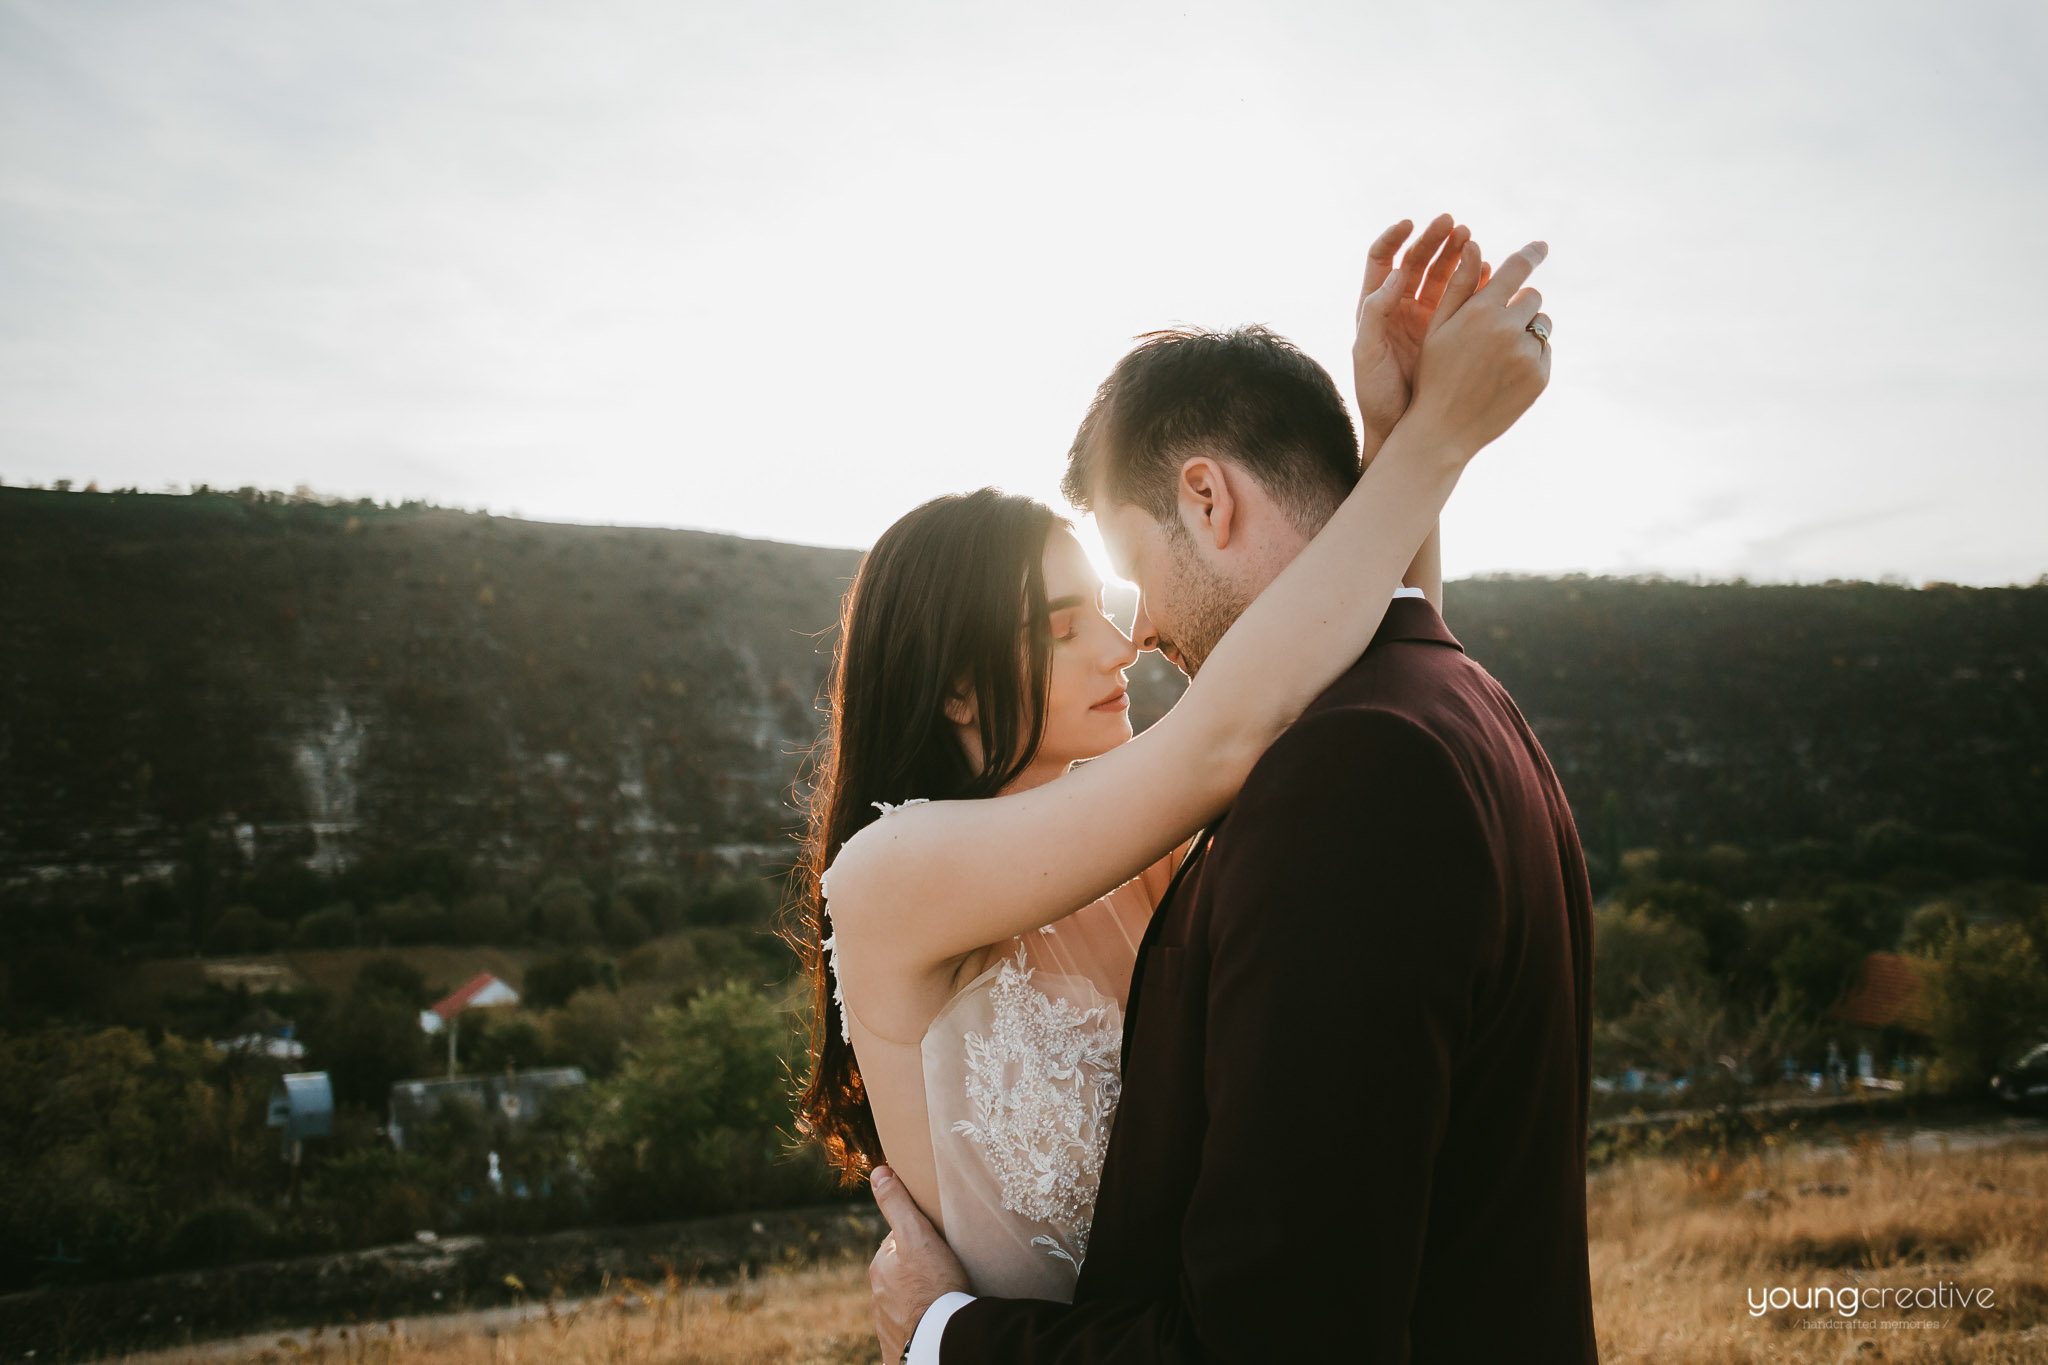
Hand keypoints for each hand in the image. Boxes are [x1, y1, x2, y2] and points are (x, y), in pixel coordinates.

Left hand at [868, 1164, 969, 1360]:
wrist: (940, 1340)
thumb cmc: (933, 1285)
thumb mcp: (917, 1236)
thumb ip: (897, 1204)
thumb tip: (878, 1171)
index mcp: (880, 1266)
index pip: (899, 1242)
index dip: (921, 1239)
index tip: (939, 1245)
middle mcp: (877, 1295)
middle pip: (901, 1272)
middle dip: (918, 1270)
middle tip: (945, 1272)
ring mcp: (886, 1323)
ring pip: (905, 1301)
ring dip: (919, 1298)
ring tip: (944, 1298)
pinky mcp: (898, 1348)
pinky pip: (908, 1330)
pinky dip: (919, 1325)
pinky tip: (933, 1323)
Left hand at [1352, 214, 1492, 461]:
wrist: (1399, 427)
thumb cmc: (1375, 394)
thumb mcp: (1367, 353)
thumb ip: (1376, 313)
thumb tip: (1397, 273)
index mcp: (1375, 307)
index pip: (1382, 260)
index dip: (1394, 238)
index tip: (1411, 224)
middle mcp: (1400, 307)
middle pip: (1418, 262)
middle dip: (1435, 240)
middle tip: (1455, 225)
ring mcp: (1427, 317)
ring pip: (1443, 276)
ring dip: (1457, 255)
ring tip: (1472, 240)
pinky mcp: (1449, 332)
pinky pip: (1463, 300)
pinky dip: (1474, 283)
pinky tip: (1487, 271)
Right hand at [1404, 238, 1552, 459]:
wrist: (1443, 430)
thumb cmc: (1433, 375)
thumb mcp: (1437, 329)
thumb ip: (1459, 286)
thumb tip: (1475, 245)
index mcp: (1481, 312)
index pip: (1516, 270)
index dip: (1531, 254)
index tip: (1542, 246)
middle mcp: (1508, 329)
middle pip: (1532, 296)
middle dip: (1517, 305)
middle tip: (1496, 326)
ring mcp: (1527, 355)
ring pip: (1541, 324)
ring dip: (1526, 331)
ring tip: (1497, 355)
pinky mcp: (1540, 377)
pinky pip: (1544, 351)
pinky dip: (1530, 357)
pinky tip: (1504, 374)